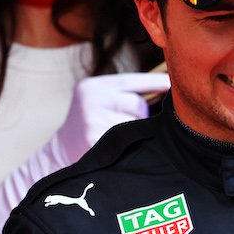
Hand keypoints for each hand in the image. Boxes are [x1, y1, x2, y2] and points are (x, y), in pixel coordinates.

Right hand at [45, 71, 170, 165]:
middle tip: (123, 124)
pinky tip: (115, 146)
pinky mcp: (97, 140)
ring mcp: (93, 120)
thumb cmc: (90, 124)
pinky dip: (128, 144)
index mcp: (92, 87)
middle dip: (139, 115)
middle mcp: (91, 100)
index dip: (155, 81)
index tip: (173, 82)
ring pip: (136, 123)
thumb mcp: (99, 101)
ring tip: (115, 135)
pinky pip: (129, 140)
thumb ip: (124, 93)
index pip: (131, 80)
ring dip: (133, 131)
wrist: (60, 153)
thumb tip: (165, 86)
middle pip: (138, 104)